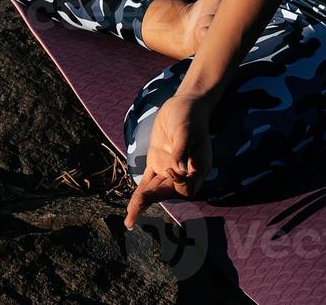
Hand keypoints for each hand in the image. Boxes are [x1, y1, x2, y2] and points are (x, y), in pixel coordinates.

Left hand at [123, 94, 213, 229]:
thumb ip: (183, 149)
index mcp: (196, 170)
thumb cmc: (191, 117)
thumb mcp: (187, 130)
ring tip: (129, 220)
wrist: (185, 105)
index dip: (177, 184)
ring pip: (154, 190)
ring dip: (141, 204)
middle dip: (149, 204)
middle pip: (166, 193)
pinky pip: (148, 181)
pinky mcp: (157, 163)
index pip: (185, 188)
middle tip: (132, 217)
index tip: (170, 169)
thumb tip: (178, 168)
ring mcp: (168, 169)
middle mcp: (183, 174)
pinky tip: (132, 206)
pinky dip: (140, 192)